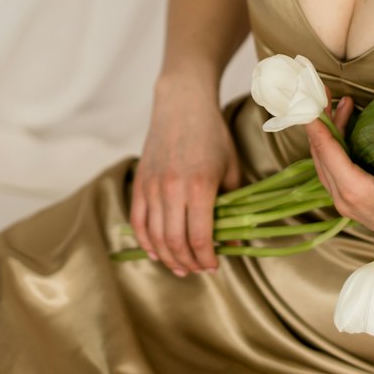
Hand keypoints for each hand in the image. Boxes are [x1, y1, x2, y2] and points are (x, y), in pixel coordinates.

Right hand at [129, 75, 242, 276]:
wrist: (182, 104)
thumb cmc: (213, 135)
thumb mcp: (231, 169)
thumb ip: (233, 206)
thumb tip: (236, 240)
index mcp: (199, 186)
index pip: (199, 237)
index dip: (207, 258)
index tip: (215, 265)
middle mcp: (171, 189)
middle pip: (175, 242)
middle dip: (188, 263)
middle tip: (199, 269)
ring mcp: (152, 186)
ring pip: (155, 236)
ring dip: (168, 257)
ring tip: (181, 266)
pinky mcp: (139, 182)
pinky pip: (138, 222)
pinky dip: (146, 241)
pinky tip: (157, 252)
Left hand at [304, 96, 373, 246]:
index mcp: (357, 192)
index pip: (327, 153)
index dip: (319, 124)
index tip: (314, 99)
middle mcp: (345, 199)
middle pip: (322, 155)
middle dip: (323, 123)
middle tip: (329, 96)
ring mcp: (346, 203)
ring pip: (326, 163)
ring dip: (331, 134)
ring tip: (343, 107)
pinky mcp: (353, 202)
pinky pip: (335, 170)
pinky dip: (337, 147)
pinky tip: (349, 130)